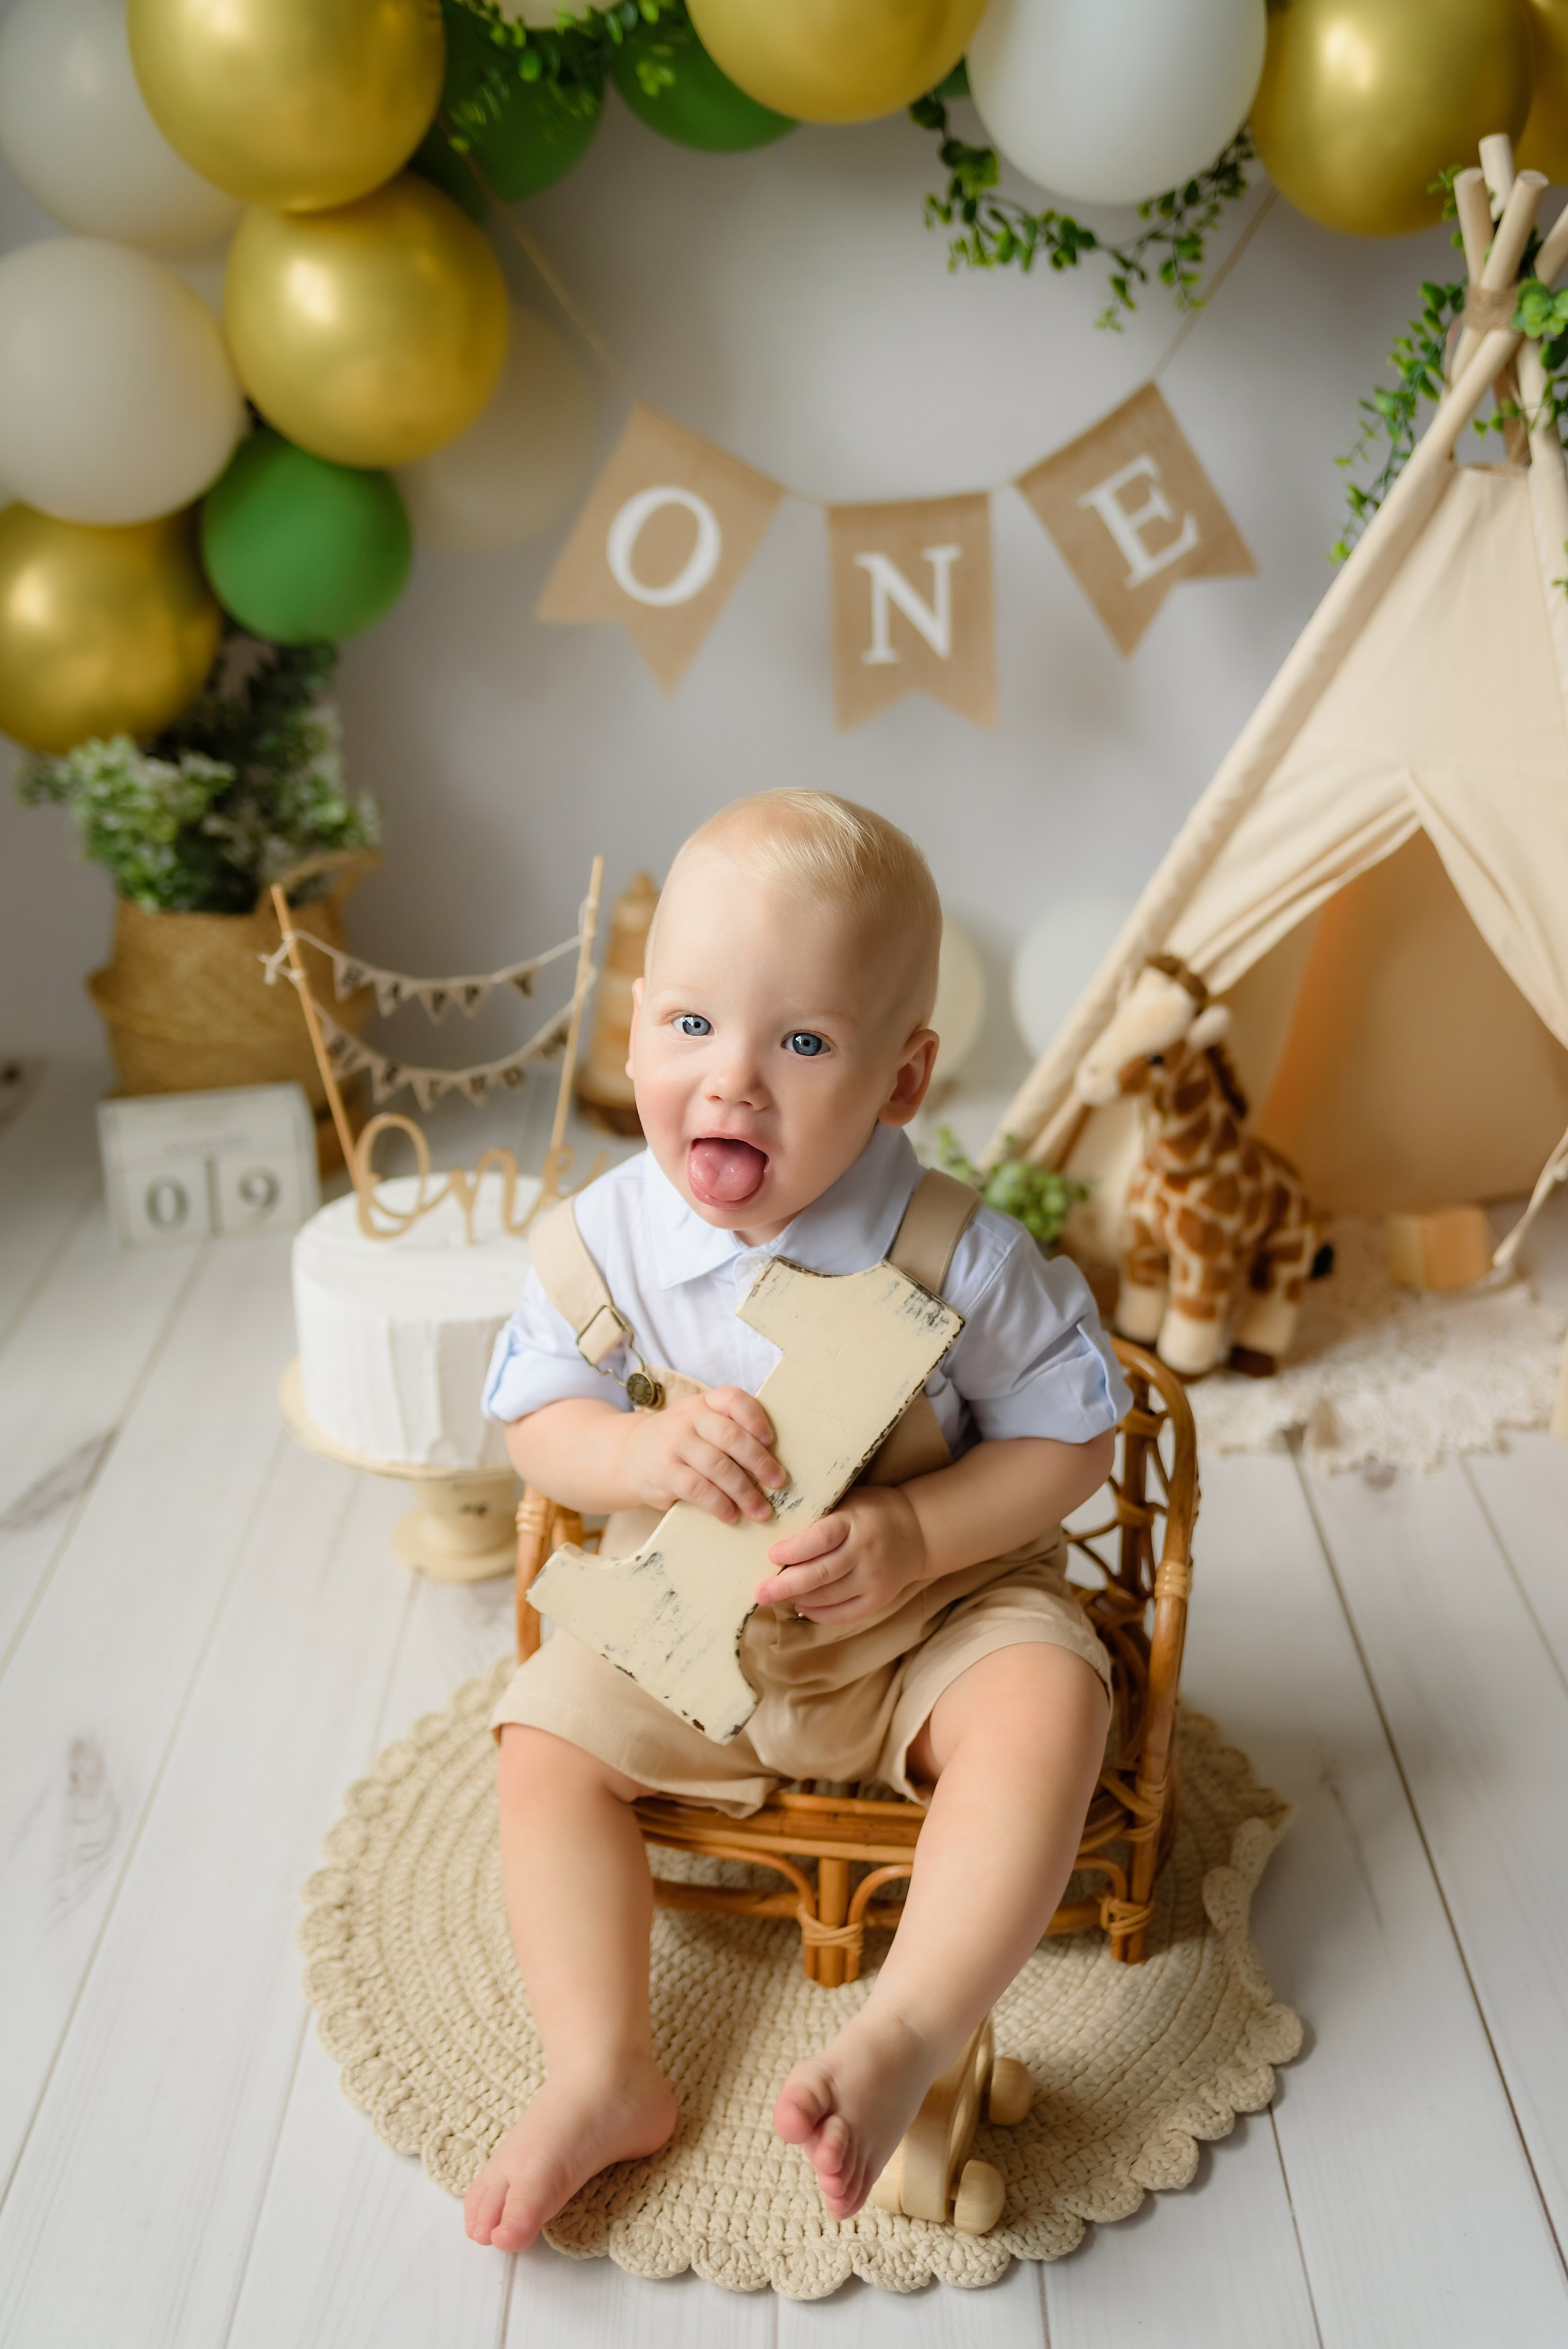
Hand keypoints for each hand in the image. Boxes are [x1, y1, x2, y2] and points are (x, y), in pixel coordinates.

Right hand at [619, 1387, 785, 1525]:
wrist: (628, 1455)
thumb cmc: (680, 1443)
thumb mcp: (699, 1425)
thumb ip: (729, 1432)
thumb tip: (773, 1466)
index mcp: (704, 1404)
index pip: (733, 1399)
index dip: (755, 1418)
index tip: (771, 1441)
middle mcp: (688, 1419)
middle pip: (730, 1437)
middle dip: (759, 1462)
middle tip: (778, 1482)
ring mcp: (674, 1445)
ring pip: (717, 1467)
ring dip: (744, 1492)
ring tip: (761, 1511)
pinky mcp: (663, 1473)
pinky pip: (698, 1489)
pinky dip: (719, 1504)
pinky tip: (731, 1515)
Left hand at [754, 1485, 926, 1623]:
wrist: (917, 1530)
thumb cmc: (871, 1511)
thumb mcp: (848, 1501)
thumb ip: (819, 1517)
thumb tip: (775, 1533)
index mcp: (855, 1523)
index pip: (820, 1540)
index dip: (793, 1550)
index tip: (770, 1554)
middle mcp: (866, 1552)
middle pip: (820, 1574)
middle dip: (785, 1585)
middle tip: (760, 1592)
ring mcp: (874, 1579)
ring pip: (828, 1596)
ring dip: (798, 1598)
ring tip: (775, 1596)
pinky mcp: (879, 1599)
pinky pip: (844, 1614)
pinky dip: (818, 1613)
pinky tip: (801, 1606)